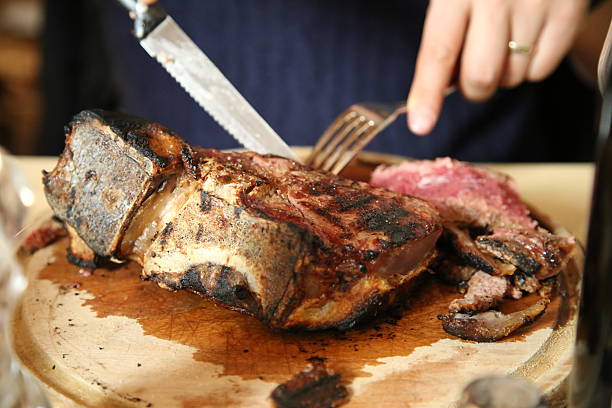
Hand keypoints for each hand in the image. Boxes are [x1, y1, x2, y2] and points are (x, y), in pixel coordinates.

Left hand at [406, 0, 588, 134]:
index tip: (420, 124)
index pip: (439, 52)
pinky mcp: (567, 14)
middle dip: (472, 87)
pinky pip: (541, 71)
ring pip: (511, 78)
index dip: (427, 92)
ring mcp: (535, 7)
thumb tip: (440, 85)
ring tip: (505, 41)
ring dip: (503, 74)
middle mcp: (496, 0)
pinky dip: (530, 66)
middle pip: (479, 78)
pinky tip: (528, 38)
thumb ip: (444, 34)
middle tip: (474, 69)